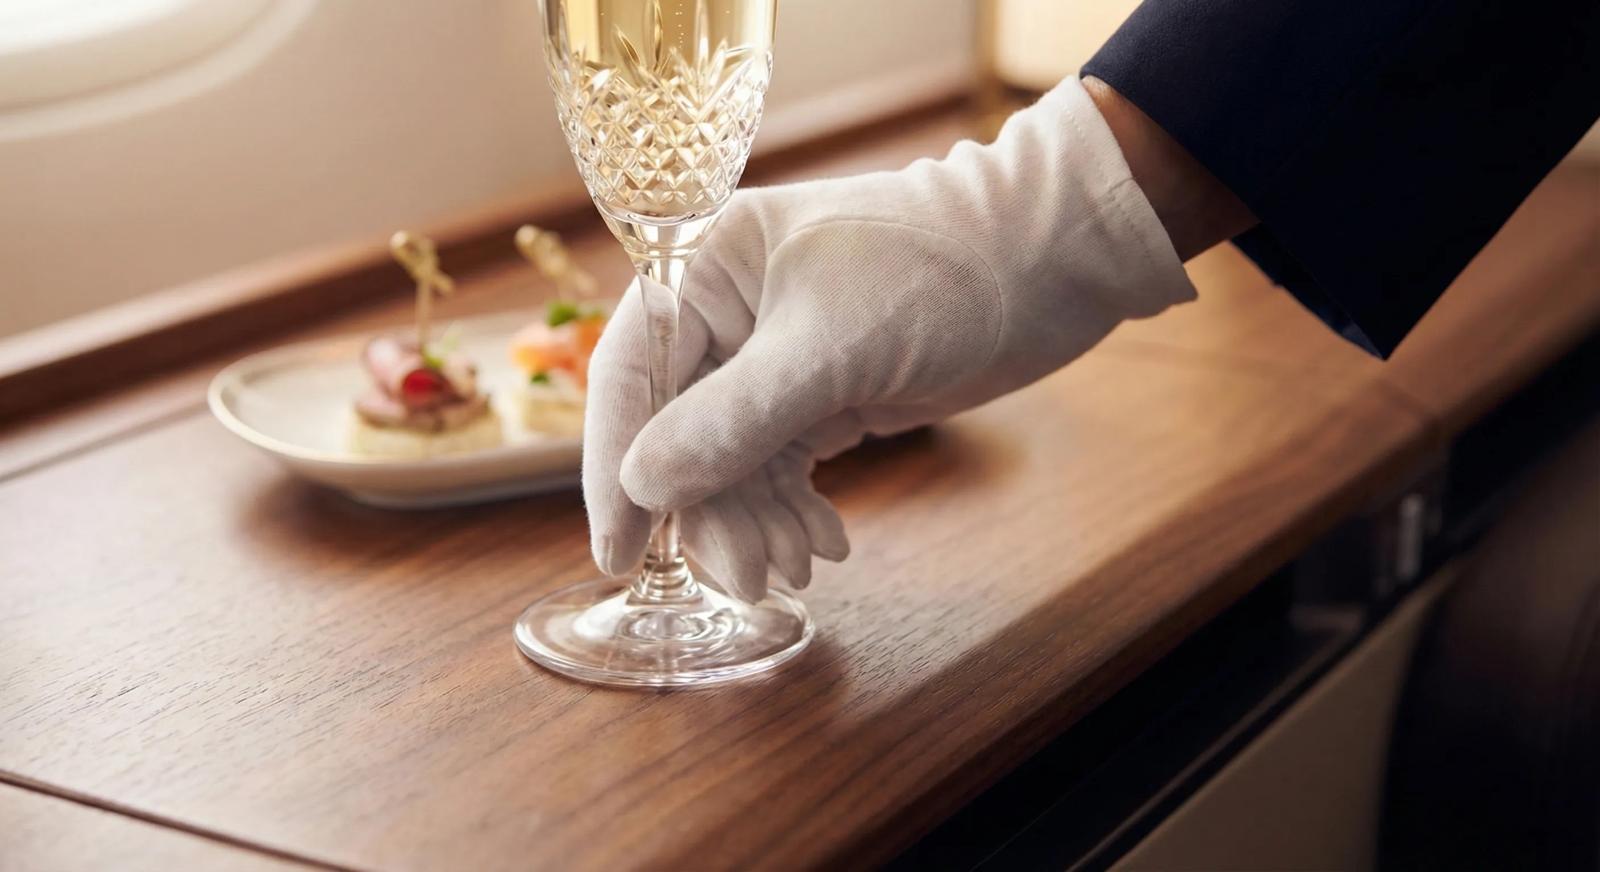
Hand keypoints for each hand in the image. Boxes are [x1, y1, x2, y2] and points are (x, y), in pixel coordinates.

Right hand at [583, 77, 1194, 600]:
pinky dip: (791, 511)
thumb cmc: (941, 272)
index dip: (615, 463)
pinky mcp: (819, 394)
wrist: (1047, 264)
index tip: (621, 551)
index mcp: (705, 266)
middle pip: (678, 429)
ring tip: (796, 567)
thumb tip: (644, 485)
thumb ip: (732, 419)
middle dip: (709, 510)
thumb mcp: (829, 347)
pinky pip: (778, 467)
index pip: (630, 371)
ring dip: (756, 522)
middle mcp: (727, 311)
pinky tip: (824, 544)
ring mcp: (772, 358)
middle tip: (746, 578)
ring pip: (730, 461)